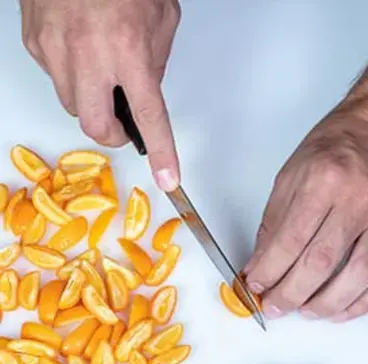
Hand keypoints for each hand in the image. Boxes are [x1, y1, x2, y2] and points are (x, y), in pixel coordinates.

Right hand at [20, 0, 181, 190]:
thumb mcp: (161, 17)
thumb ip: (156, 59)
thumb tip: (146, 89)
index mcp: (128, 50)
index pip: (148, 116)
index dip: (163, 151)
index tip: (169, 178)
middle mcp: (88, 56)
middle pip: (97, 127)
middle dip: (114, 132)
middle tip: (126, 121)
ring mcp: (54, 51)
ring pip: (73, 104)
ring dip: (93, 100)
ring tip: (104, 69)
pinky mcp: (33, 43)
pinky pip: (55, 77)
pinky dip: (72, 74)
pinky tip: (82, 48)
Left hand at [243, 57, 367, 321]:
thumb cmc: (332, 149)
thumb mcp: (291, 175)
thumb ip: (275, 222)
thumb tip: (261, 266)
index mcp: (323, 180)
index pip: (291, 239)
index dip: (269, 270)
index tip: (255, 286)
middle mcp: (356, 199)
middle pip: (321, 262)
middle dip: (292, 293)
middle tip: (276, 307)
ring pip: (356, 275)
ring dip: (327, 303)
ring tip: (306, 312)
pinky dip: (360, 301)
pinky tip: (340, 310)